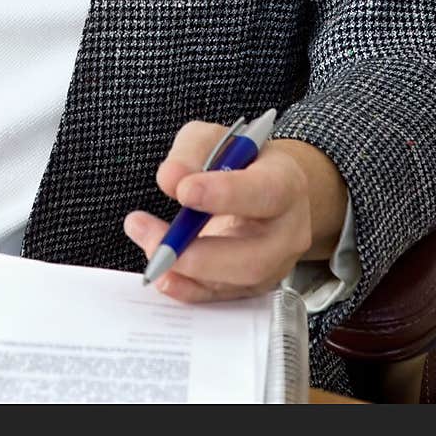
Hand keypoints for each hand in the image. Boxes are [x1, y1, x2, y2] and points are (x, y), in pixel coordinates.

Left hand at [123, 120, 313, 301]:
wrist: (270, 190)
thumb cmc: (241, 162)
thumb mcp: (216, 139)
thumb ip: (191, 152)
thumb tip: (170, 179)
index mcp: (285, 182)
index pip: (263, 193)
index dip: (224, 194)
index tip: (184, 191)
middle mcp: (288, 231)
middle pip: (252, 256)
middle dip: (196, 252)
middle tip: (150, 234)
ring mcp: (275, 265)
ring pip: (235, 282)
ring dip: (184, 269)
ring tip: (147, 244)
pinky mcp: (255, 286)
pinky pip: (221, 296)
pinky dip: (187, 288)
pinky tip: (163, 274)